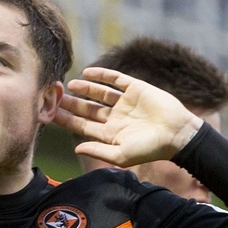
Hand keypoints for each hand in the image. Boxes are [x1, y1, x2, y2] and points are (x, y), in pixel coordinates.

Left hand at [54, 67, 202, 166]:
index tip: (50, 113)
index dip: (66, 119)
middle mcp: (115, 117)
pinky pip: (116, 79)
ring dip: (85, 88)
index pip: (83, 125)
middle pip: (87, 108)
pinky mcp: (136, 89)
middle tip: (53, 95)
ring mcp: (125, 102)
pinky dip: (102, 75)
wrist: (177, 134)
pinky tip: (88, 72)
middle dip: (71, 103)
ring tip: (69, 84)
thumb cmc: (150, 149)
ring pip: (99, 93)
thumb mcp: (121, 155)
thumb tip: (76, 148)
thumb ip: (98, 151)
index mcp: (110, 134)